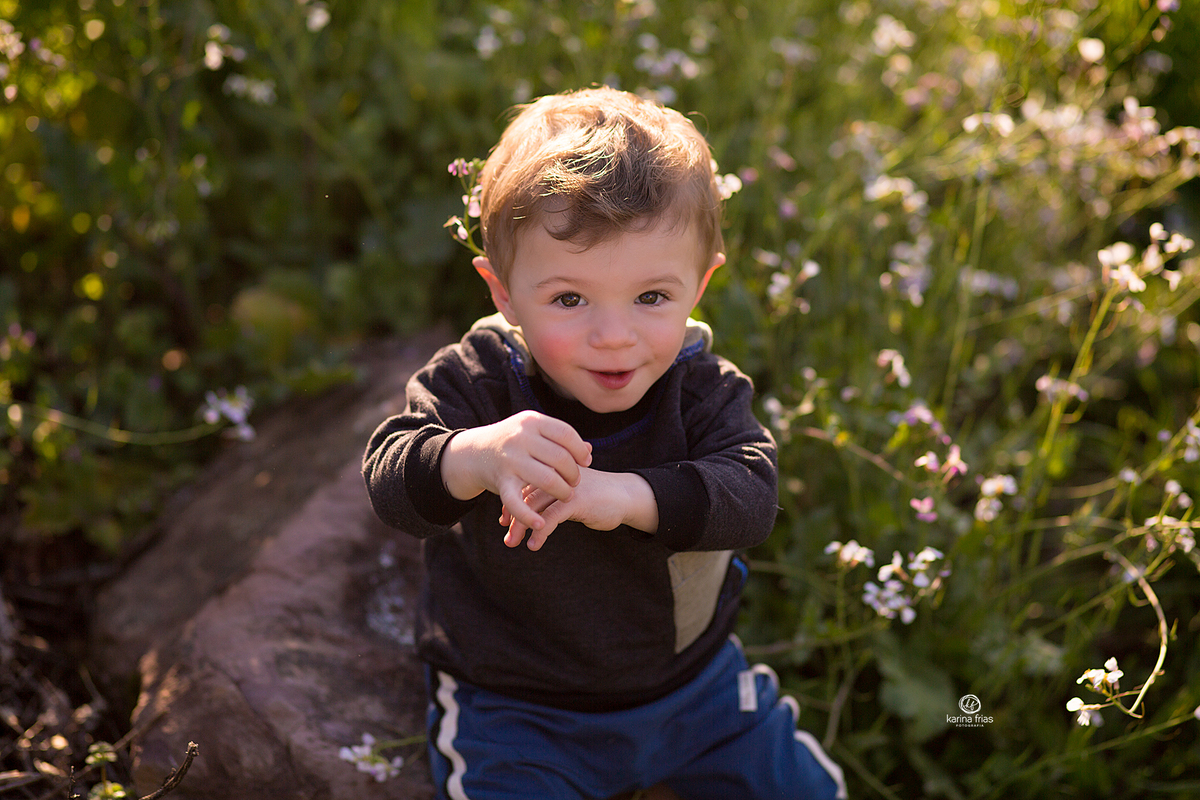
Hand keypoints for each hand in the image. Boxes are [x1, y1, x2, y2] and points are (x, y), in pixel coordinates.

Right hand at [441, 411, 592, 533]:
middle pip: (561, 458)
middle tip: (574, 482)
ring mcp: (510, 460)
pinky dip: (529, 516)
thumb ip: (559, 439)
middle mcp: (520, 438)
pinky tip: (540, 524)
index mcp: (532, 422)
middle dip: (573, 474)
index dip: (580, 450)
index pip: (566, 434)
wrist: (474, 452)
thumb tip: (589, 451)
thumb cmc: (513, 442)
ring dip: (562, 491)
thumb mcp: (533, 431)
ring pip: (547, 479)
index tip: (585, 462)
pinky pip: (517, 502)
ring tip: (566, 495)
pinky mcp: (501, 481)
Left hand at [501, 468, 658, 550]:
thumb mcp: (569, 493)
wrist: (626, 496)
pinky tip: (535, 544)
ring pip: (534, 506)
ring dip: (521, 527)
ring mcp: (566, 486)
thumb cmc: (597, 496)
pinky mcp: (577, 500)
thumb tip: (525, 513)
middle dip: (512, 518)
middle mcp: (556, 474)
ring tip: (514, 543)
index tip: (503, 521)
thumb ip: (549, 496)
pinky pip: (551, 518)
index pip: (523, 484)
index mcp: (552, 469)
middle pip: (525, 495)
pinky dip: (540, 532)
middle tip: (508, 538)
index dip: (511, 503)